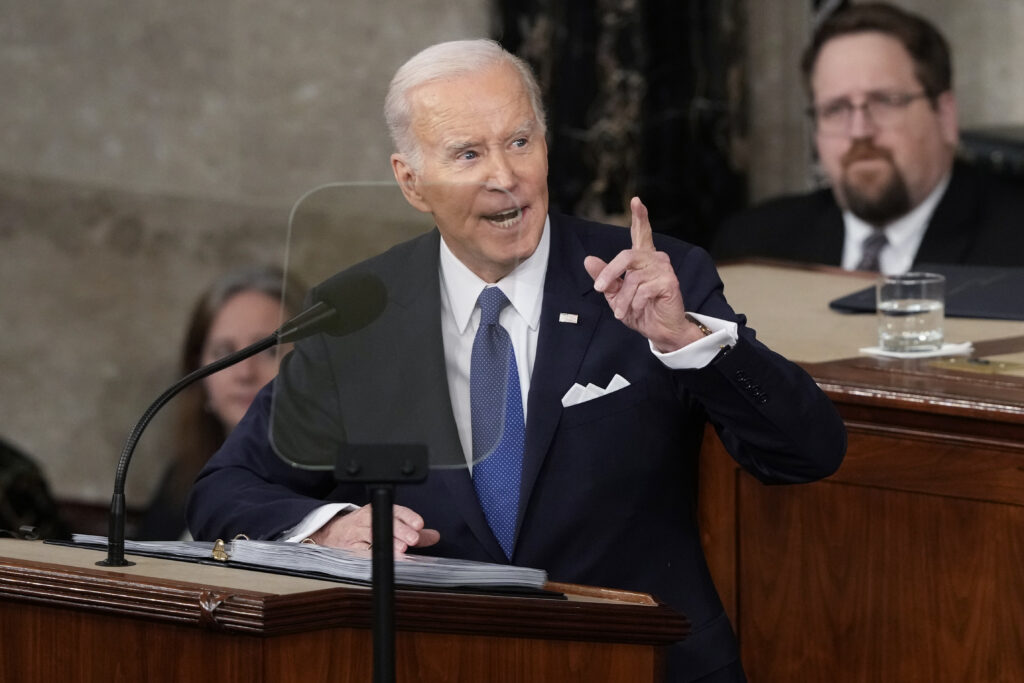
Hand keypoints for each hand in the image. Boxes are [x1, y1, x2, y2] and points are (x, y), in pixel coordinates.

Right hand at [309, 503, 440, 552]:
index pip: (395, 510)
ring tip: (401, 552)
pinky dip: (371, 556)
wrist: (333, 533)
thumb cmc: (365, 528)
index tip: (419, 524)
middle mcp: (368, 518)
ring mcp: (356, 532)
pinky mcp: (348, 547)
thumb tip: (435, 536)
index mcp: (379, 510)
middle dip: (400, 530)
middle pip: (384, 522)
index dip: (408, 517)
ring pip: (372, 535)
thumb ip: (413, 531)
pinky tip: (381, 560)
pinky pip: (359, 551)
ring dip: (388, 543)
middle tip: (413, 540)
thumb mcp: (389, 524)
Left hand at [583, 197, 705, 352]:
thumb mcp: (616, 294)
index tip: (636, 200)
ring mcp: (664, 269)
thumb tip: (588, 259)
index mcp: (643, 259)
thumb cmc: (640, 311)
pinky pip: (643, 290)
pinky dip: (634, 304)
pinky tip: (637, 310)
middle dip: (610, 273)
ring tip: (621, 312)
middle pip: (627, 255)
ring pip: (633, 278)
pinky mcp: (670, 282)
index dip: (639, 217)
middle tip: (599, 289)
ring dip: (622, 299)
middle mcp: (655, 259)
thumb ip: (604, 277)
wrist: (659, 330)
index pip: (641, 233)